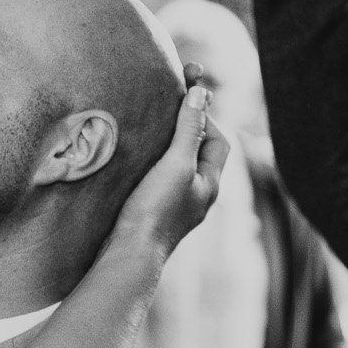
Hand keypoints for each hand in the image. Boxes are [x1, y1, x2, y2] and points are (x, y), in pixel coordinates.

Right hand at [112, 83, 231, 254]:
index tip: (183, 102)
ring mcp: (176, 205)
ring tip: (149, 127)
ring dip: (167, 145)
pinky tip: (136, 157)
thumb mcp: (177, 163)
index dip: (205, 117)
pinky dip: (153, 163)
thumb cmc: (156, 210)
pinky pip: (161, 179)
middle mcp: (197, 195)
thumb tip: (201, 92)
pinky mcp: (154, 212)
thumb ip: (189, 129)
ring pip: (178, 166)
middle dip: (186, 128)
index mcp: (210, 183)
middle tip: (167, 106)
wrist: (129, 255)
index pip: (218, 140)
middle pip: (199, 152)